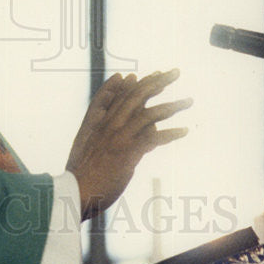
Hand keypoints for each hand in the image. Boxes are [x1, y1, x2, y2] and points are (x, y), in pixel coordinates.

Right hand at [65, 69, 191, 220]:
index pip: (117, 94)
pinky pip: (154, 138)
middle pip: (137, 96)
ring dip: (172, 106)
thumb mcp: (90, 147)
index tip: (148, 74)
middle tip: (175, 72)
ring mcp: (119, 136)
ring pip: (149, 114)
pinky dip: (171, 134)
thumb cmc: (83, 174)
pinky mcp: (128, 151)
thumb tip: (145, 128)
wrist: (74, 191)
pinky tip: (184, 131)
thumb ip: (112, 134)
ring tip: (189, 101)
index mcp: (96, 120)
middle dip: (158, 82)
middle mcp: (108, 124)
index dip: (134, 83)